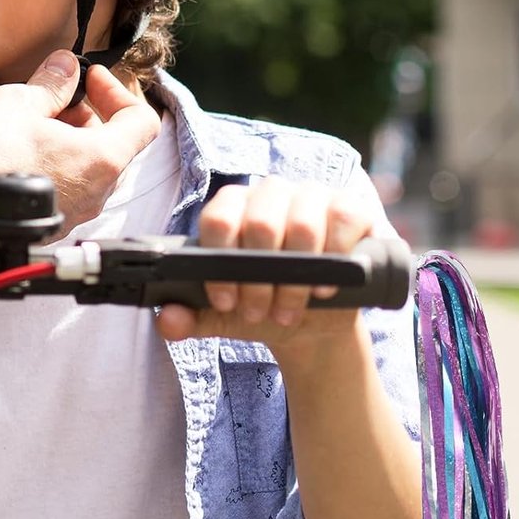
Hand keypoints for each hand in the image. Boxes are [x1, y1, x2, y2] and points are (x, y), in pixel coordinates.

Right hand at [0, 51, 160, 233]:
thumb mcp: (17, 104)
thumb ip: (50, 83)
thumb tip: (65, 66)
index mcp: (101, 159)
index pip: (142, 121)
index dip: (119, 92)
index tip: (90, 80)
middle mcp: (96, 192)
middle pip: (113, 145)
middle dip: (88, 115)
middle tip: (55, 98)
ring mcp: (74, 213)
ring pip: (86, 169)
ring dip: (67, 141)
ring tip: (31, 124)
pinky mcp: (50, 225)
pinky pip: (65, 189)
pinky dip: (52, 165)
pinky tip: (19, 152)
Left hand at [155, 176, 377, 358]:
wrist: (311, 325)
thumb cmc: (261, 307)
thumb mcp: (222, 318)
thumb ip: (190, 318)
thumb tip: (167, 320)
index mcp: (233, 206)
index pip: (219, 217)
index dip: (221, 263)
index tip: (226, 301)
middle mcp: (270, 193)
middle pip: (260, 222)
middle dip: (258, 280)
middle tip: (258, 312)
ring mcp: (312, 196)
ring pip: (302, 226)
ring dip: (294, 280)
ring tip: (288, 310)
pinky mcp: (351, 207)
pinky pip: (343, 220)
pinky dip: (334, 260)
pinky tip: (323, 289)